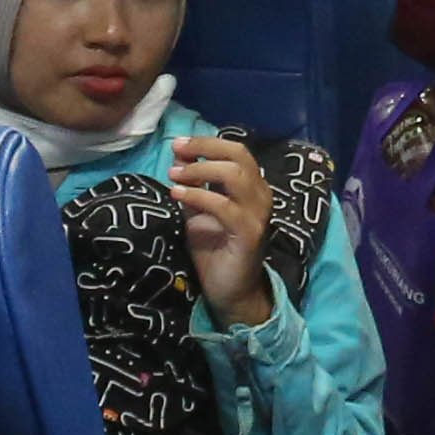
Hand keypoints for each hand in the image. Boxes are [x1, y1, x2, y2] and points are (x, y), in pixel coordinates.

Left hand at [170, 134, 281, 327]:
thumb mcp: (198, 211)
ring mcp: (257, 214)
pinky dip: (199, 195)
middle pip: (238, 155)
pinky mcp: (249, 234)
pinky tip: (178, 195)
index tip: (179, 144)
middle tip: (177, 152)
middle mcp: (260, 195)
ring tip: (175, 176)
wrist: (230, 291)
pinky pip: (224, 206)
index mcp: (251, 187)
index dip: (207, 143)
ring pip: (234, 175)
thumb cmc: (215, 250)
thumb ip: (194, 185)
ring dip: (200, 170)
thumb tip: (180, 156)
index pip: (236, 151)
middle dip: (204, 148)